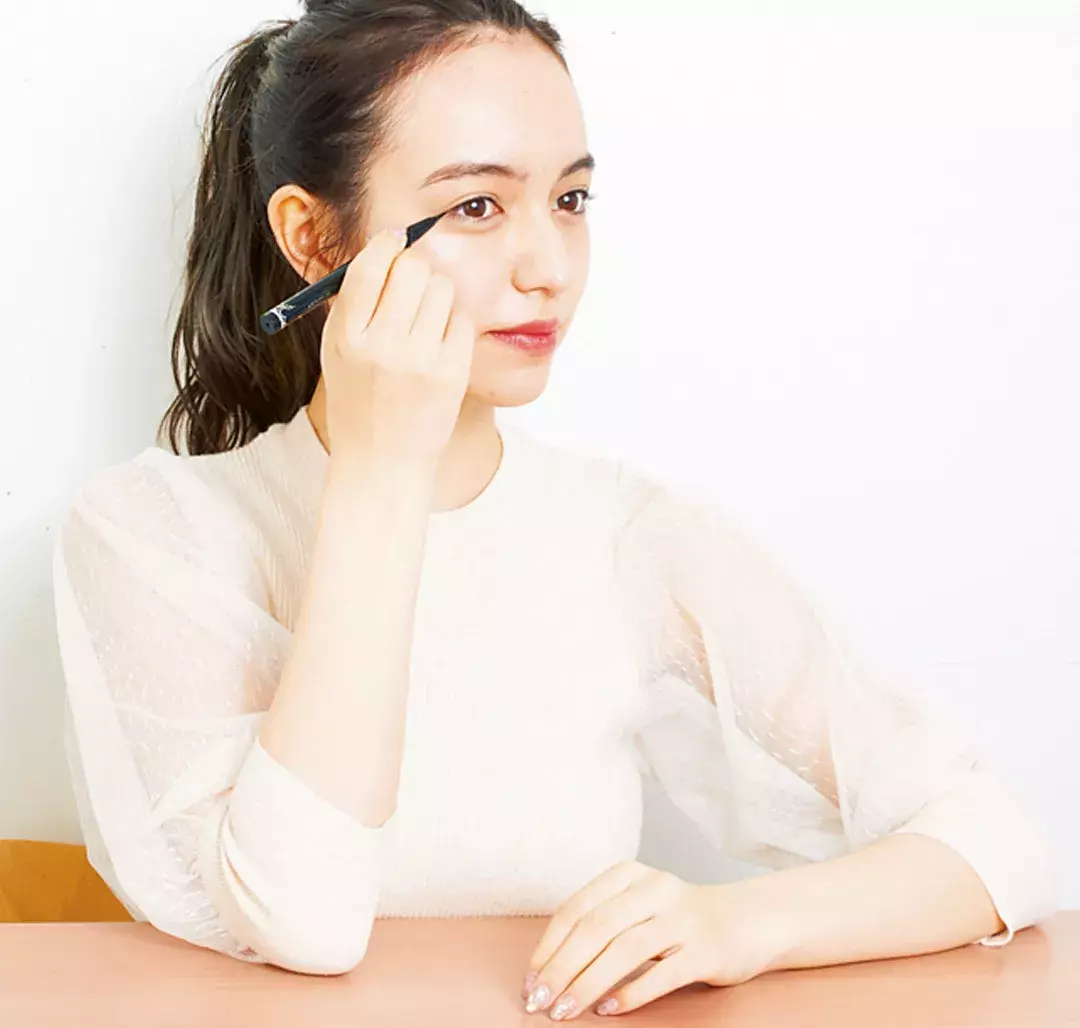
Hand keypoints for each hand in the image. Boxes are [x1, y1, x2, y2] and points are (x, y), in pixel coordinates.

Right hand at [320, 227, 475, 467]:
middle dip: (416, 270)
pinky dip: (453, 327)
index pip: (370, 266)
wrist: (381, 463)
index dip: (386, 245)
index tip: (396, 241)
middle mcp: (381, 345)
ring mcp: (419, 361)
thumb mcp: (338, 352)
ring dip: (438, 297)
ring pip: (443, 289)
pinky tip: (440, 349)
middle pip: (412, 269)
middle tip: (414, 288)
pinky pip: (462, 321)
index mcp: (346, 336)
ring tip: (425, 326)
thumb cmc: (360, 401)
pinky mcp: (451, 374)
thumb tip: (387, 245)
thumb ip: (356, 303)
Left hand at [521, 860, 790, 1018]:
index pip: (576, 909)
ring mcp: (682, 917)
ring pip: (625, 949)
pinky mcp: (706, 949)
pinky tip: (608, 1009)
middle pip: (596, 927)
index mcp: (629, 875)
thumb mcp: (637, 906)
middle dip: (561, 968)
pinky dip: (630, 992)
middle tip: (539, 1001)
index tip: (530, 980)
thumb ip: (600, 924)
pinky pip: (662, 972)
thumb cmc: (677, 919)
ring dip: (588, 983)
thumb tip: (548, 969)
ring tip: (565, 1010)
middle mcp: (655, 888)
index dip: (549, 946)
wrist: (747, 920)